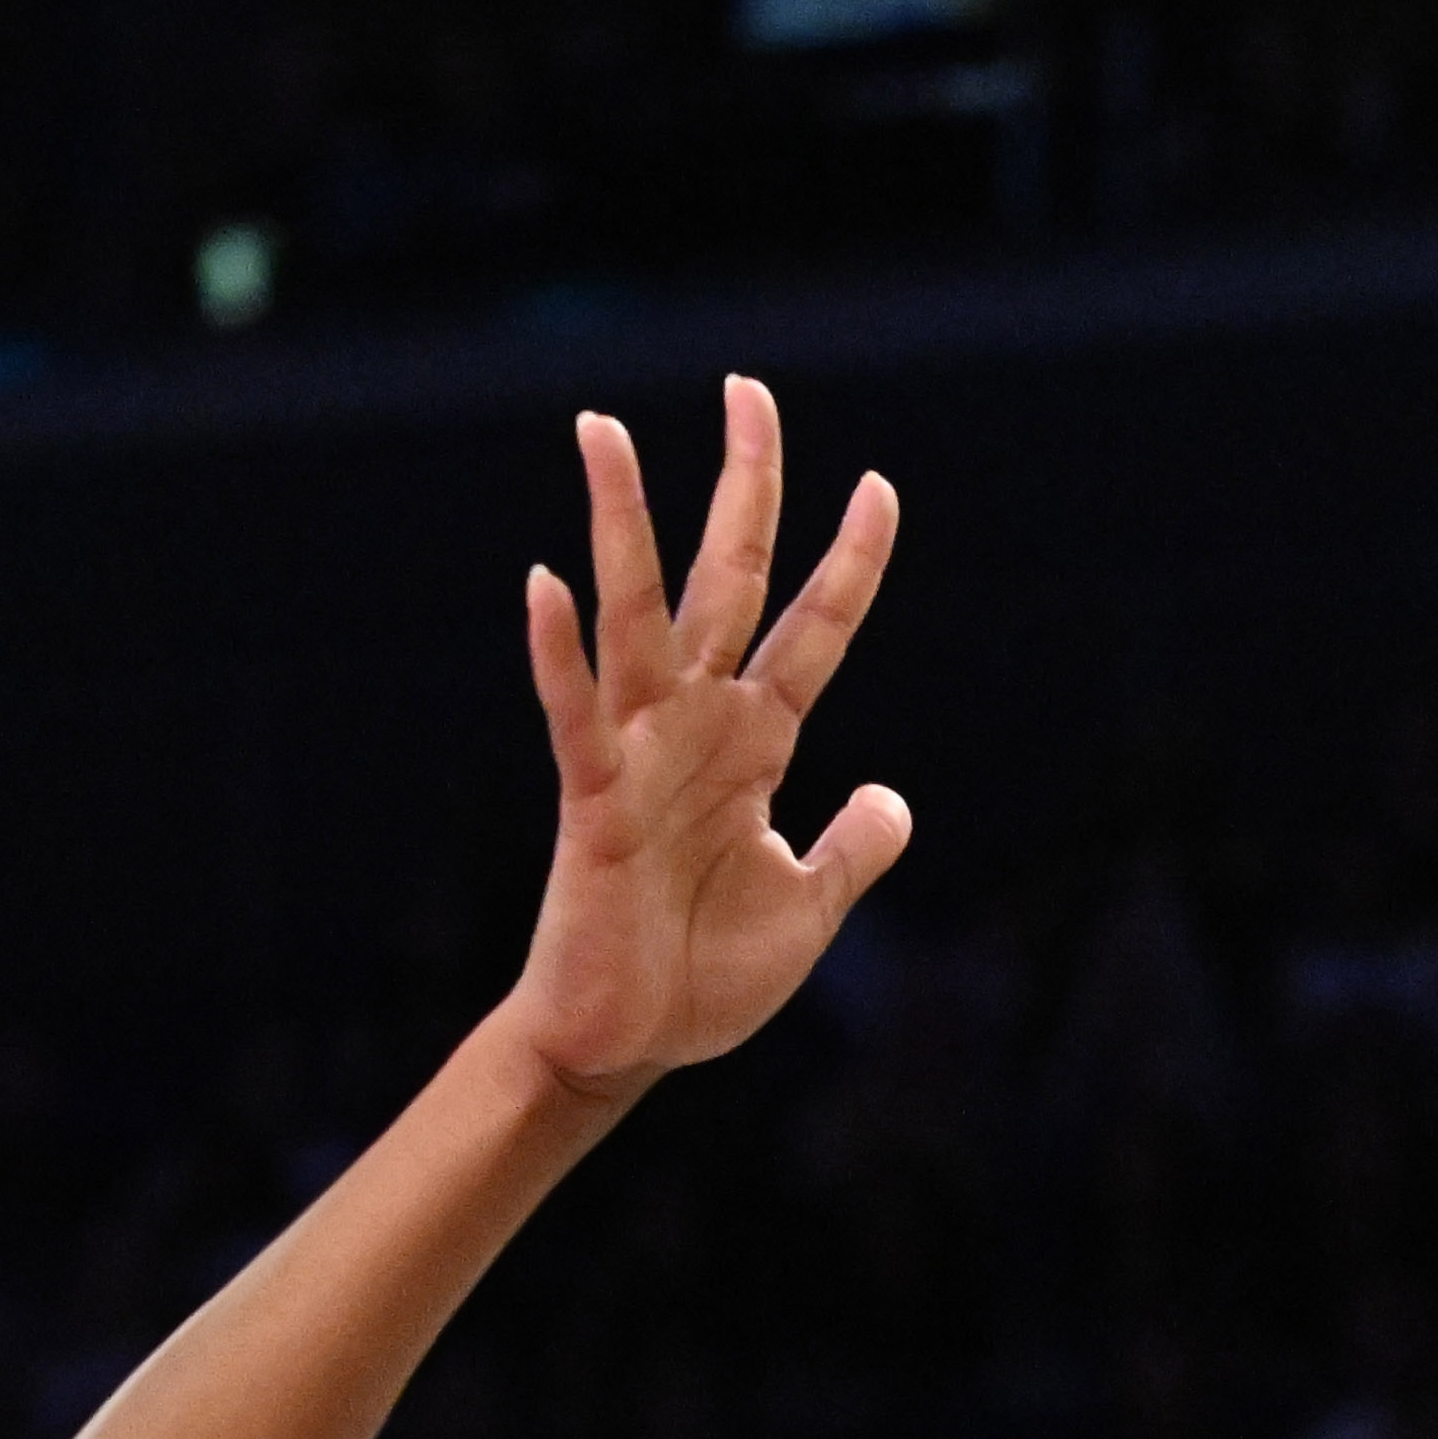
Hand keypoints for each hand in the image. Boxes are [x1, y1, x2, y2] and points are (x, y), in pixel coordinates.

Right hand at [506, 378, 910, 1094]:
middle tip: (748, 390)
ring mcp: (640, 756)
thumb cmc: (702, 981)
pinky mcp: (593, 804)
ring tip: (604, 433)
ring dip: (623, 524)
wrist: (625, 1048)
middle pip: (728, 581)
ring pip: (637, 618)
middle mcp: (697, 727)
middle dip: (743, 486)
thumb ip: (855, 848)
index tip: (880, 486)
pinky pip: (575, 716)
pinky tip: (546, 581)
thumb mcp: (809, 908)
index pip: (814, 630)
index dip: (851, 561)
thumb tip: (891, 797)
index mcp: (756, 745)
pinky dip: (559, 653)